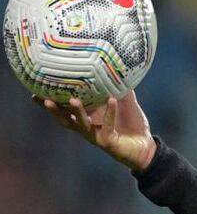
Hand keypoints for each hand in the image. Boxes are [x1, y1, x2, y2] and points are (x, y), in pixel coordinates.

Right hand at [33, 91, 155, 171]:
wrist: (146, 147)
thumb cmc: (132, 125)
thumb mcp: (125, 104)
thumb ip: (120, 88)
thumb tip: (117, 67)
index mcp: (87, 117)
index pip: (64, 109)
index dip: (49, 102)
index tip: (34, 90)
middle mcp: (87, 127)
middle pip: (65, 119)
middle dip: (54, 110)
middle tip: (44, 98)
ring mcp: (96, 135)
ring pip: (81, 124)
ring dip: (77, 113)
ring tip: (73, 100)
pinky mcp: (108, 142)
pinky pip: (107, 126)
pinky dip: (110, 113)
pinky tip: (112, 100)